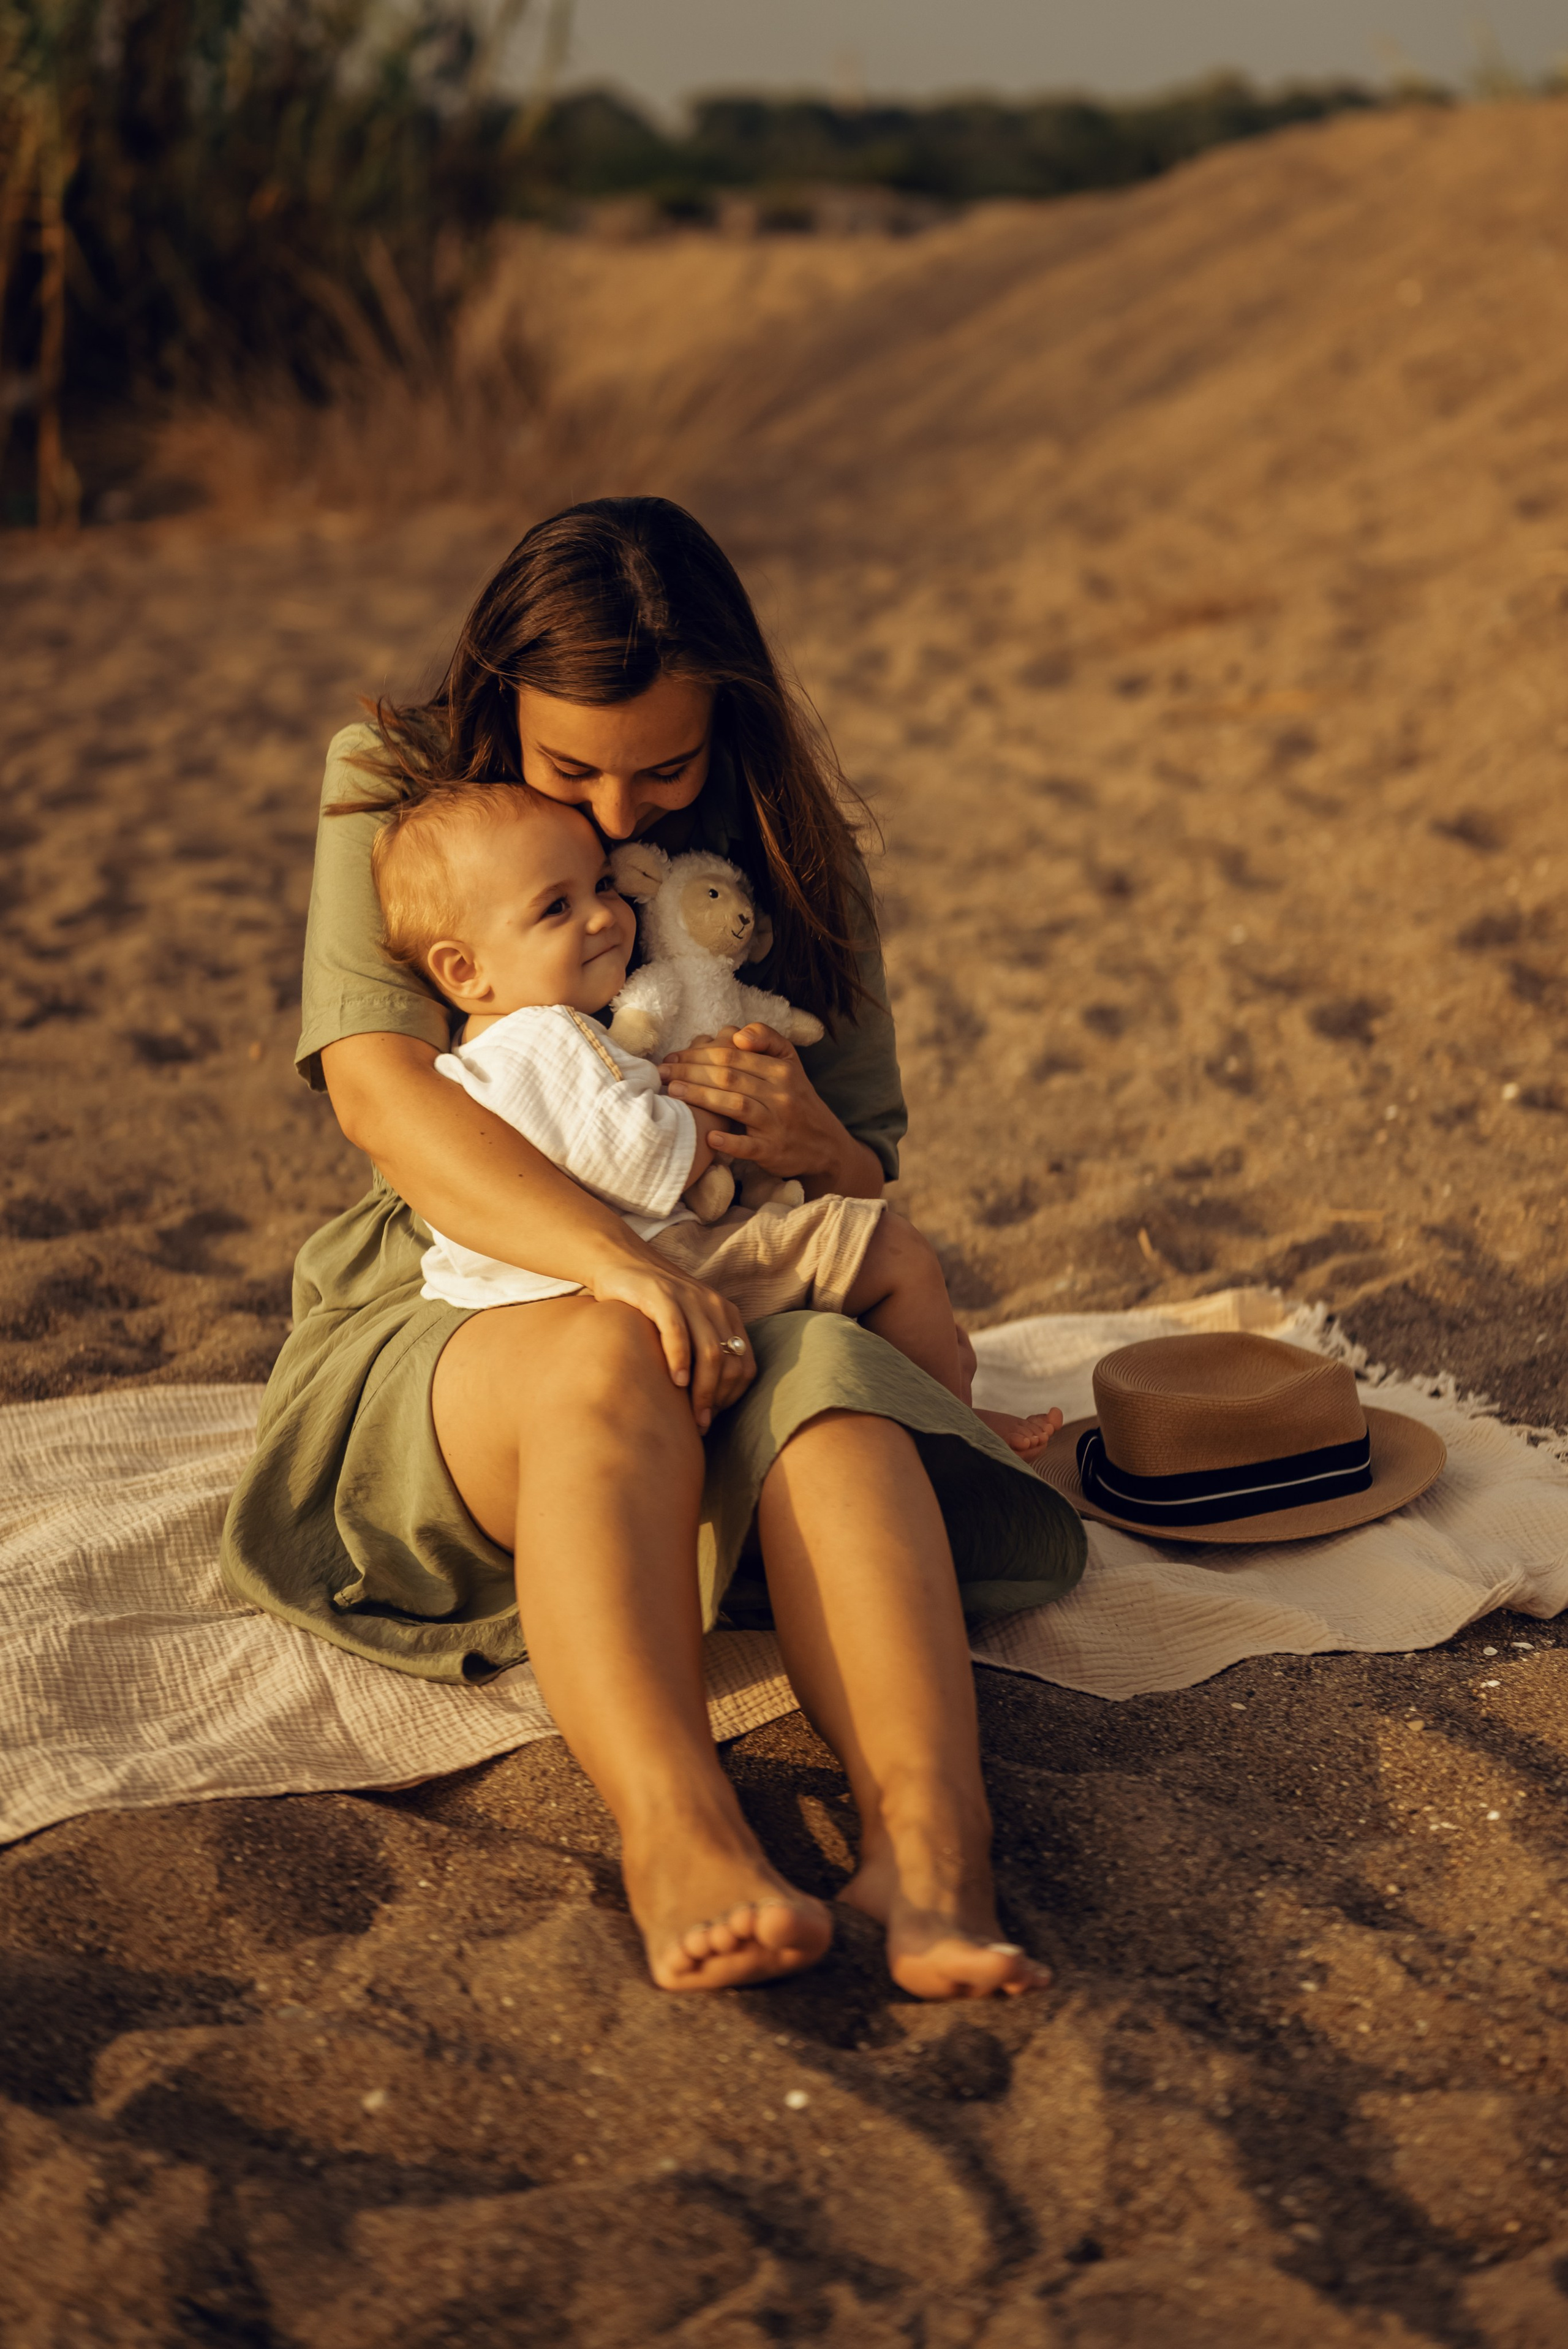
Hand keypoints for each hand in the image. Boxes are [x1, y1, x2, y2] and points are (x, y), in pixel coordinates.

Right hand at [587, 1251, 753, 1432]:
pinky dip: (680, 1360)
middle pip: (730, 1361)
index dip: (733, 1396)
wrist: (621, 1261)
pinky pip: (678, 1331)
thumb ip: (701, 1350)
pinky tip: (675, 1382)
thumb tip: (707, 1403)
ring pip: (710, 1351)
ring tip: (692, 1414)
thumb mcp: (687, 1322)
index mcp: (725, 1313)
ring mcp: (688, 1299)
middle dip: (718, 1399)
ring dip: (703, 1389)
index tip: (714, 1416)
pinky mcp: (661, 1296)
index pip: (745, 1363)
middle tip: (702, 1424)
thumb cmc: (651, 1303)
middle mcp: (713, 1305)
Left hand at [661, 1024, 854, 1185]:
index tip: (673, 1056)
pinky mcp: (774, 1150)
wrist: (825, 1144)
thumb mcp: (789, 1062)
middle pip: (729, 1076)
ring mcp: (777, 1123)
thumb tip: (734, 1033)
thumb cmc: (796, 1098)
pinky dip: (729, 1141)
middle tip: (662, 1072)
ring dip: (700, 1097)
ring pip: (735, 1104)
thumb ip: (765, 1038)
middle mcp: (781, 1092)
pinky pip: (749, 1145)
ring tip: (672, 1092)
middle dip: (690, 1071)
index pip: (732, 1053)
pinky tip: (708, 1137)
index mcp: (782, 1067)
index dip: (698, 1052)